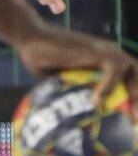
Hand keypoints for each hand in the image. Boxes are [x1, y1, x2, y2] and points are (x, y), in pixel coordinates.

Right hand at [8, 23, 137, 105]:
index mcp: (103, 58)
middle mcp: (109, 52)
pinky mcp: (97, 50)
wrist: (29, 38)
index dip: (131, 95)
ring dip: (133, 91)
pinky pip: (113, 69)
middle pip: (135, 72)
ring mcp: (105, 50)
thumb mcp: (59, 79)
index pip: (127, 76)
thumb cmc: (39, 57)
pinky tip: (97, 100)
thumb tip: (74, 112)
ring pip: (131, 69)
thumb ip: (73, 89)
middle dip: (137, 95)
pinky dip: (108, 86)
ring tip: (128, 113)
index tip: (131, 117)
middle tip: (135, 117)